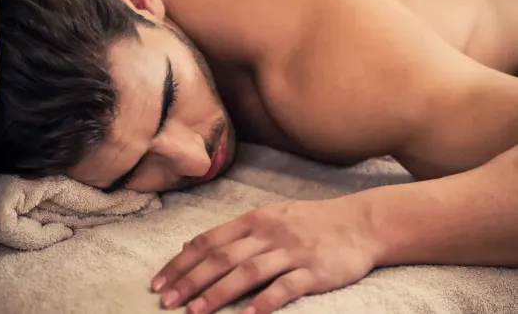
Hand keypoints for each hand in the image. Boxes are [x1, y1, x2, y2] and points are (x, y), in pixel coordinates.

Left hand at [151, 198, 379, 313]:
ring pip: (247, 273)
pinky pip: (285, 287)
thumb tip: (191, 245)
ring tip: (194, 312)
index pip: (208, 241)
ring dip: (217, 293)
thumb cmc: (309, 222)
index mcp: (254, 220)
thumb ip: (233, 233)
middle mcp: (268, 233)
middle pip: (222, 258)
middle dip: (190, 280)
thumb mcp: (269, 217)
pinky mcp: (314, 271)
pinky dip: (264, 303)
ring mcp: (291, 251)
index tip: (159, 282)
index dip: (181, 262)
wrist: (360, 223)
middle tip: (166, 301)